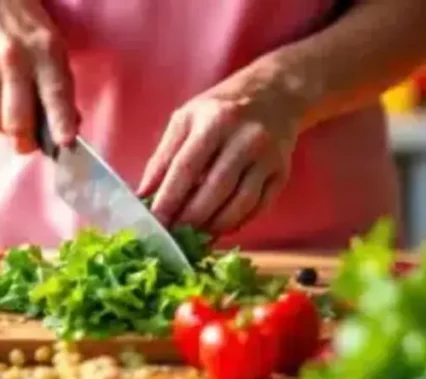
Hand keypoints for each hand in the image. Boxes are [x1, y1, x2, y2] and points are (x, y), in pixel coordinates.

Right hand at [0, 0, 78, 152]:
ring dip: (4, 123)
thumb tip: (64, 131)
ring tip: (10, 103)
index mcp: (43, 49)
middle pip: (15, 122)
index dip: (60, 123)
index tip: (65, 144)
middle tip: (29, 144)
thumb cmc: (26, 26)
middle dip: (24, 142)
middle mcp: (10, 57)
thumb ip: (59, 86)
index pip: (54, 94)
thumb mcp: (53, 45)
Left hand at [137, 64, 302, 234]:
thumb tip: (143, 196)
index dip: (169, 198)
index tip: (155, 222)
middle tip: (174, 236)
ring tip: (195, 237)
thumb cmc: (219, 110)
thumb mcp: (185, 121)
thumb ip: (163, 157)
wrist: (274, 94)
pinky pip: (259, 207)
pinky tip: (220, 229)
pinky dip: (238, 223)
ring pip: (240, 203)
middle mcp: (245, 138)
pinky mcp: (282, 173)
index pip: (187, 167)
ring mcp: (268, 157)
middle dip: (191, 219)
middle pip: (215, 189)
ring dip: (215, 226)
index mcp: (214, 121)